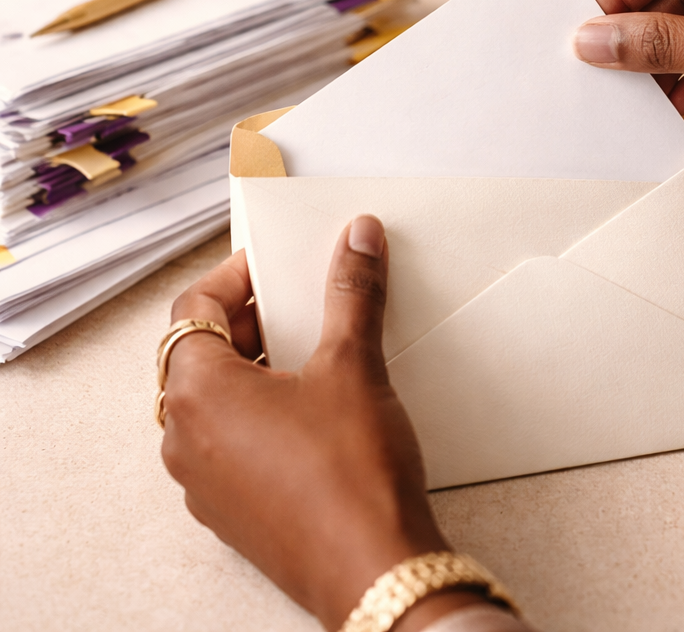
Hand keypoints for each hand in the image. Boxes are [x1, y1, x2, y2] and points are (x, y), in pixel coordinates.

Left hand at [160, 217, 489, 630]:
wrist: (373, 570)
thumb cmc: (352, 474)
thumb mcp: (354, 366)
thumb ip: (352, 293)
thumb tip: (356, 239)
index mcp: (198, 394)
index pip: (191, 308)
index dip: (234, 276)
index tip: (273, 264)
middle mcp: (183, 439)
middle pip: (197, 353)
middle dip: (248, 319)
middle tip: (298, 302)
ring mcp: (203, 482)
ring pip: (213, 400)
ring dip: (253, 366)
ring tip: (311, 352)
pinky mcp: (231, 511)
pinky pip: (228, 442)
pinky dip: (258, 411)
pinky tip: (312, 410)